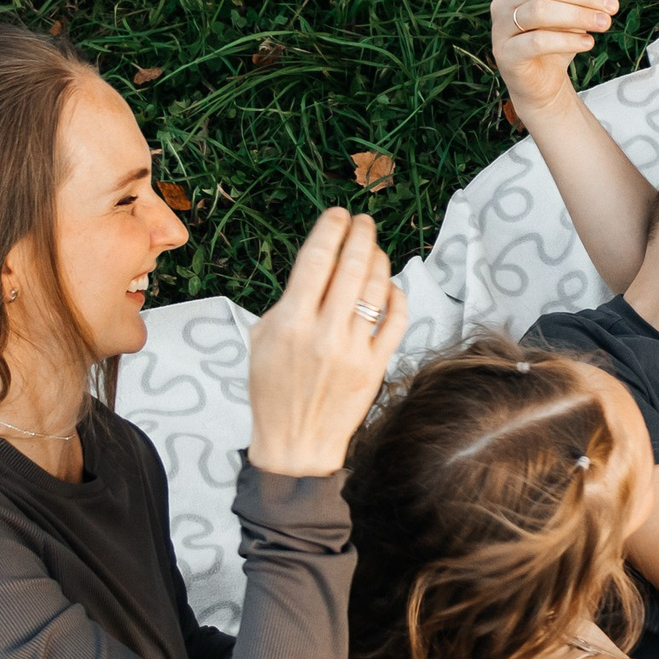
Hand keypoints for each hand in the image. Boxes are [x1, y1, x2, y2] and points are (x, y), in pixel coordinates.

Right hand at [245, 208, 408, 477]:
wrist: (295, 444)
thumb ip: (287, 304)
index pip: (315, 260)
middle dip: (360, 235)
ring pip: (376, 289)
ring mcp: (354, 351)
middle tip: (364, 221)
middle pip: (351, 267)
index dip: (331, 229)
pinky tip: (390, 286)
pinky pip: (395, 322)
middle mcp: (324, 333)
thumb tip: (317, 271)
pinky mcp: (376, 367)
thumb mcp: (262, 341)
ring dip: (378, 260)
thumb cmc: (273, 390)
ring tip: (375, 248)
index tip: (338, 214)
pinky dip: (396, 297)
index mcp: (289, 322)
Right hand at [491, 0, 618, 115]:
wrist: (543, 83)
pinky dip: (567, 40)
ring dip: (578, 15)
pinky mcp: (506, 55)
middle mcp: (502, 1)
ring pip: (539, 11)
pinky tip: (588, 43)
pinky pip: (536, 41)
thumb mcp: (574, 2)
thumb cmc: (557, 36)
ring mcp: (500, 28)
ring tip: (605, 24)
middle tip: (613, 7)